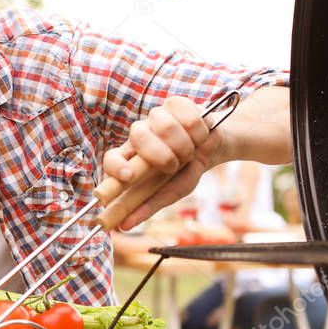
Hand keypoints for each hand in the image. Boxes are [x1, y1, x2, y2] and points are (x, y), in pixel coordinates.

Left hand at [102, 96, 215, 230]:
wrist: (215, 148)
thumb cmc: (188, 170)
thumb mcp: (172, 191)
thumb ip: (149, 205)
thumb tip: (123, 226)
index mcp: (133, 158)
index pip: (112, 158)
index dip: (116, 167)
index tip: (129, 177)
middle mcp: (140, 135)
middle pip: (139, 135)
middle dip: (163, 155)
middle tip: (176, 165)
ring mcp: (156, 117)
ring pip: (163, 124)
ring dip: (185, 144)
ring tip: (191, 151)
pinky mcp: (175, 102)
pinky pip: (185, 113)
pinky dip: (198, 129)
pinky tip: (200, 135)